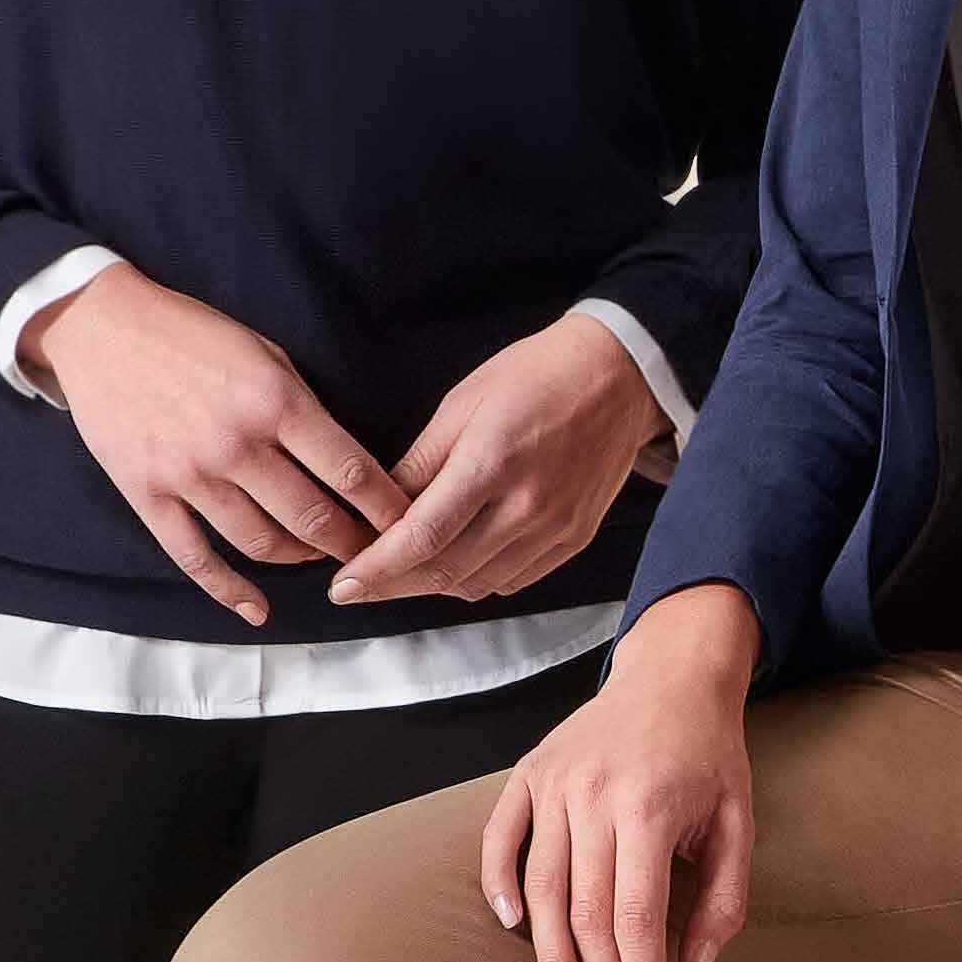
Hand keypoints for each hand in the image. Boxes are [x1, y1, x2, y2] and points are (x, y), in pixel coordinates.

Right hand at [19, 264, 409, 626]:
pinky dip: (229, 591)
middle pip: (314, 518)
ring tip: (318, 555)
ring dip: (300, 558)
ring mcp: (190, 474)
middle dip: (353, 545)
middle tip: (373, 554)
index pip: (352, 472)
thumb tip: (346, 464)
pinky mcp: (148, 494)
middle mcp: (237, 444)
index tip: (409, 526)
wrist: (103, 327)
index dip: (388, 509)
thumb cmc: (192, 333)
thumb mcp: (264, 352)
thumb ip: (303, 408)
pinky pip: (196, 558)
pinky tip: (257, 609)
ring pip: (262, 544)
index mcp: (275, 401)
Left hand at [330, 313, 671, 609]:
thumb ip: (420, 464)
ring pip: (476, 585)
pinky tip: (457, 559)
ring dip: (432, 584)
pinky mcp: (574, 540)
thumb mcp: (462, 404)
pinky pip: (512, 582)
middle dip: (393, 585)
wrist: (617, 376)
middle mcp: (526, 507)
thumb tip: (378, 512)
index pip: (422, 537)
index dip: (377, 569)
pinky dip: (475, 580)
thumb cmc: (535, 376)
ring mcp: (554, 529)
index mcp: (490, 463)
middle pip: (445, 572)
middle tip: (359, 584)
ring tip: (404, 569)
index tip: (343, 586)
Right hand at [476, 586, 762, 961]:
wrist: (673, 673)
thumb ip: (722, 901)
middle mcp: (594, 797)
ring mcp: (555, 783)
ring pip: (543, 891)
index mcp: (651, 809)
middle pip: (588, 917)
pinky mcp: (529, 772)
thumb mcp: (739, 823)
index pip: (638, 920)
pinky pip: (501, 838)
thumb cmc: (710, 754)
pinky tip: (516, 930)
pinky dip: (499, 884)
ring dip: (553, 961)